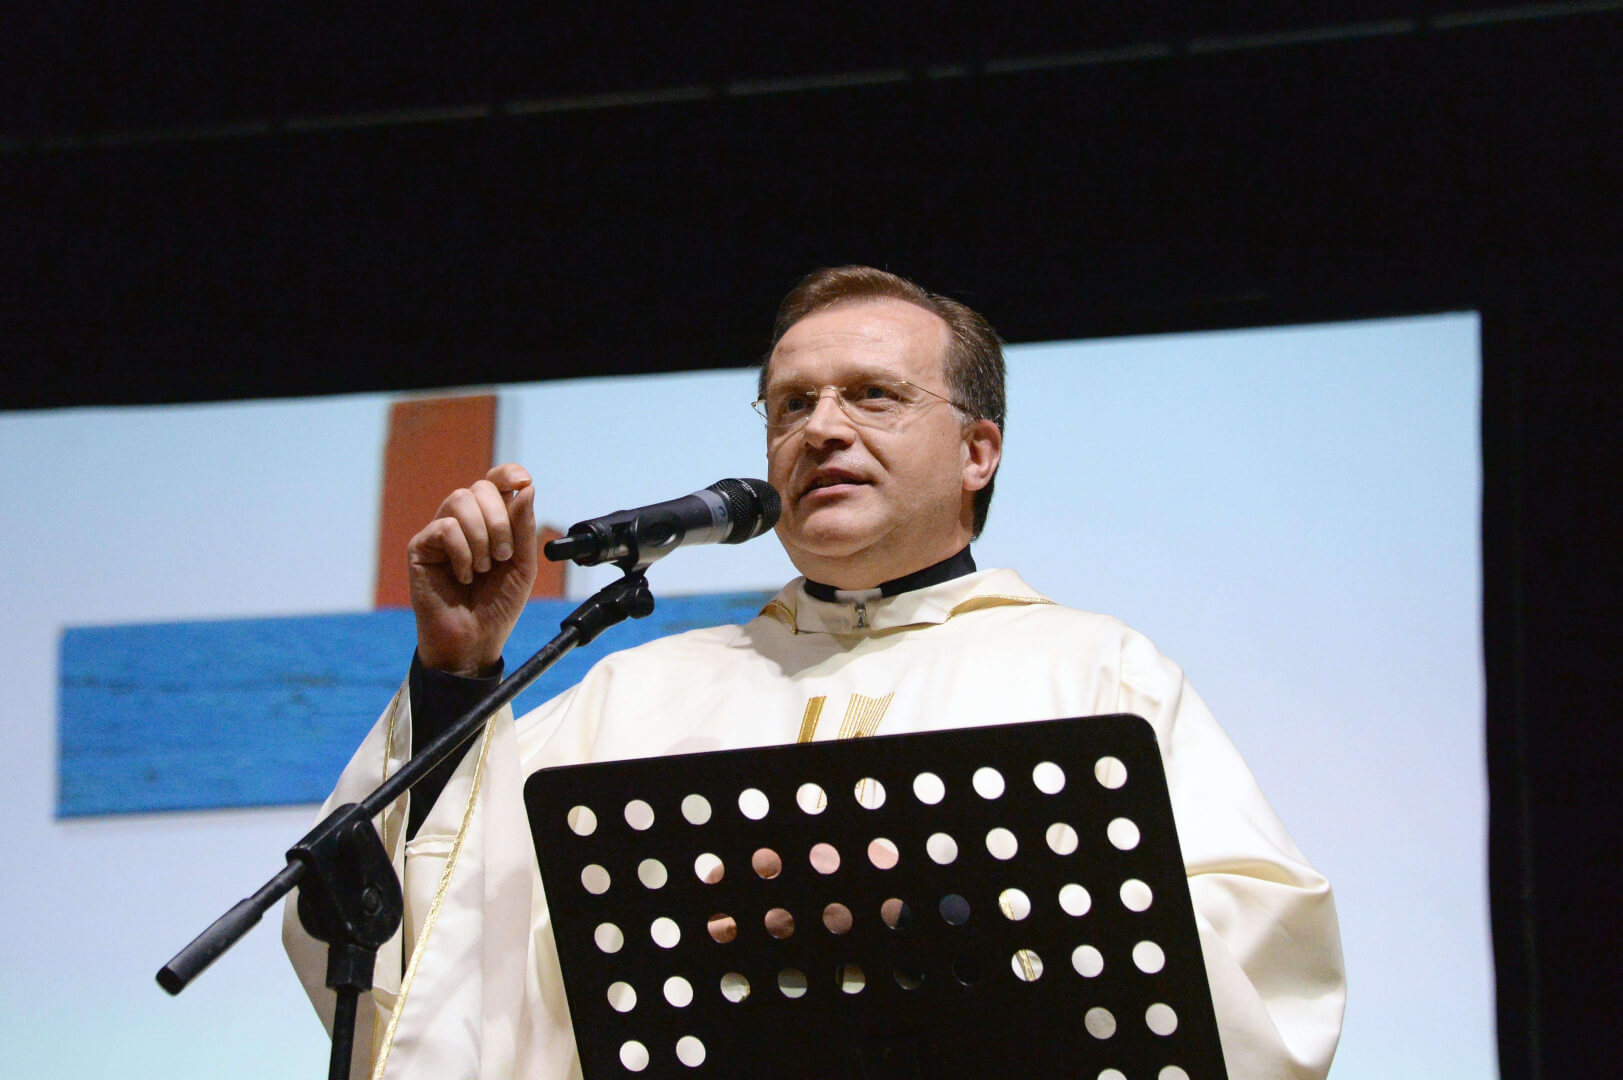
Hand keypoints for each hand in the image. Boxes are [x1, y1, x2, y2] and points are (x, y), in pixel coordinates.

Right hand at [408, 463, 537, 675]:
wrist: (474, 640)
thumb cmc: (497, 605)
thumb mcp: (522, 565)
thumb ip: (524, 528)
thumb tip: (525, 488)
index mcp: (490, 521)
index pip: (496, 481)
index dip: (508, 473)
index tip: (523, 482)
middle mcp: (464, 521)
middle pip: (481, 488)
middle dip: (499, 521)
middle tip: (503, 556)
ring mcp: (441, 532)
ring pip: (460, 499)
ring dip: (481, 535)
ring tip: (483, 567)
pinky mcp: (421, 547)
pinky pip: (444, 527)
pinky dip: (462, 552)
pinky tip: (463, 575)